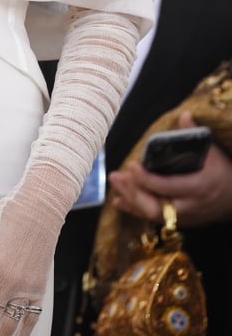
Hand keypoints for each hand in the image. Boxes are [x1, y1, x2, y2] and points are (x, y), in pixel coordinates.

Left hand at [110, 111, 231, 226]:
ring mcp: (186, 218)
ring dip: (131, 198)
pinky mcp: (181, 222)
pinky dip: (135, 210)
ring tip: (115, 181)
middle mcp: (191, 206)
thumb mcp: (213, 153)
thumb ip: (195, 134)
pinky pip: (154, 219)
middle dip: (134, 192)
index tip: (132, 164)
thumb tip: (185, 113)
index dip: (147, 179)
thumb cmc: (223, 172)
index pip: (168, 187)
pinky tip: (119, 201)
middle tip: (117, 175)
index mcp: (199, 187)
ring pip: (153, 214)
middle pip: (156, 206)